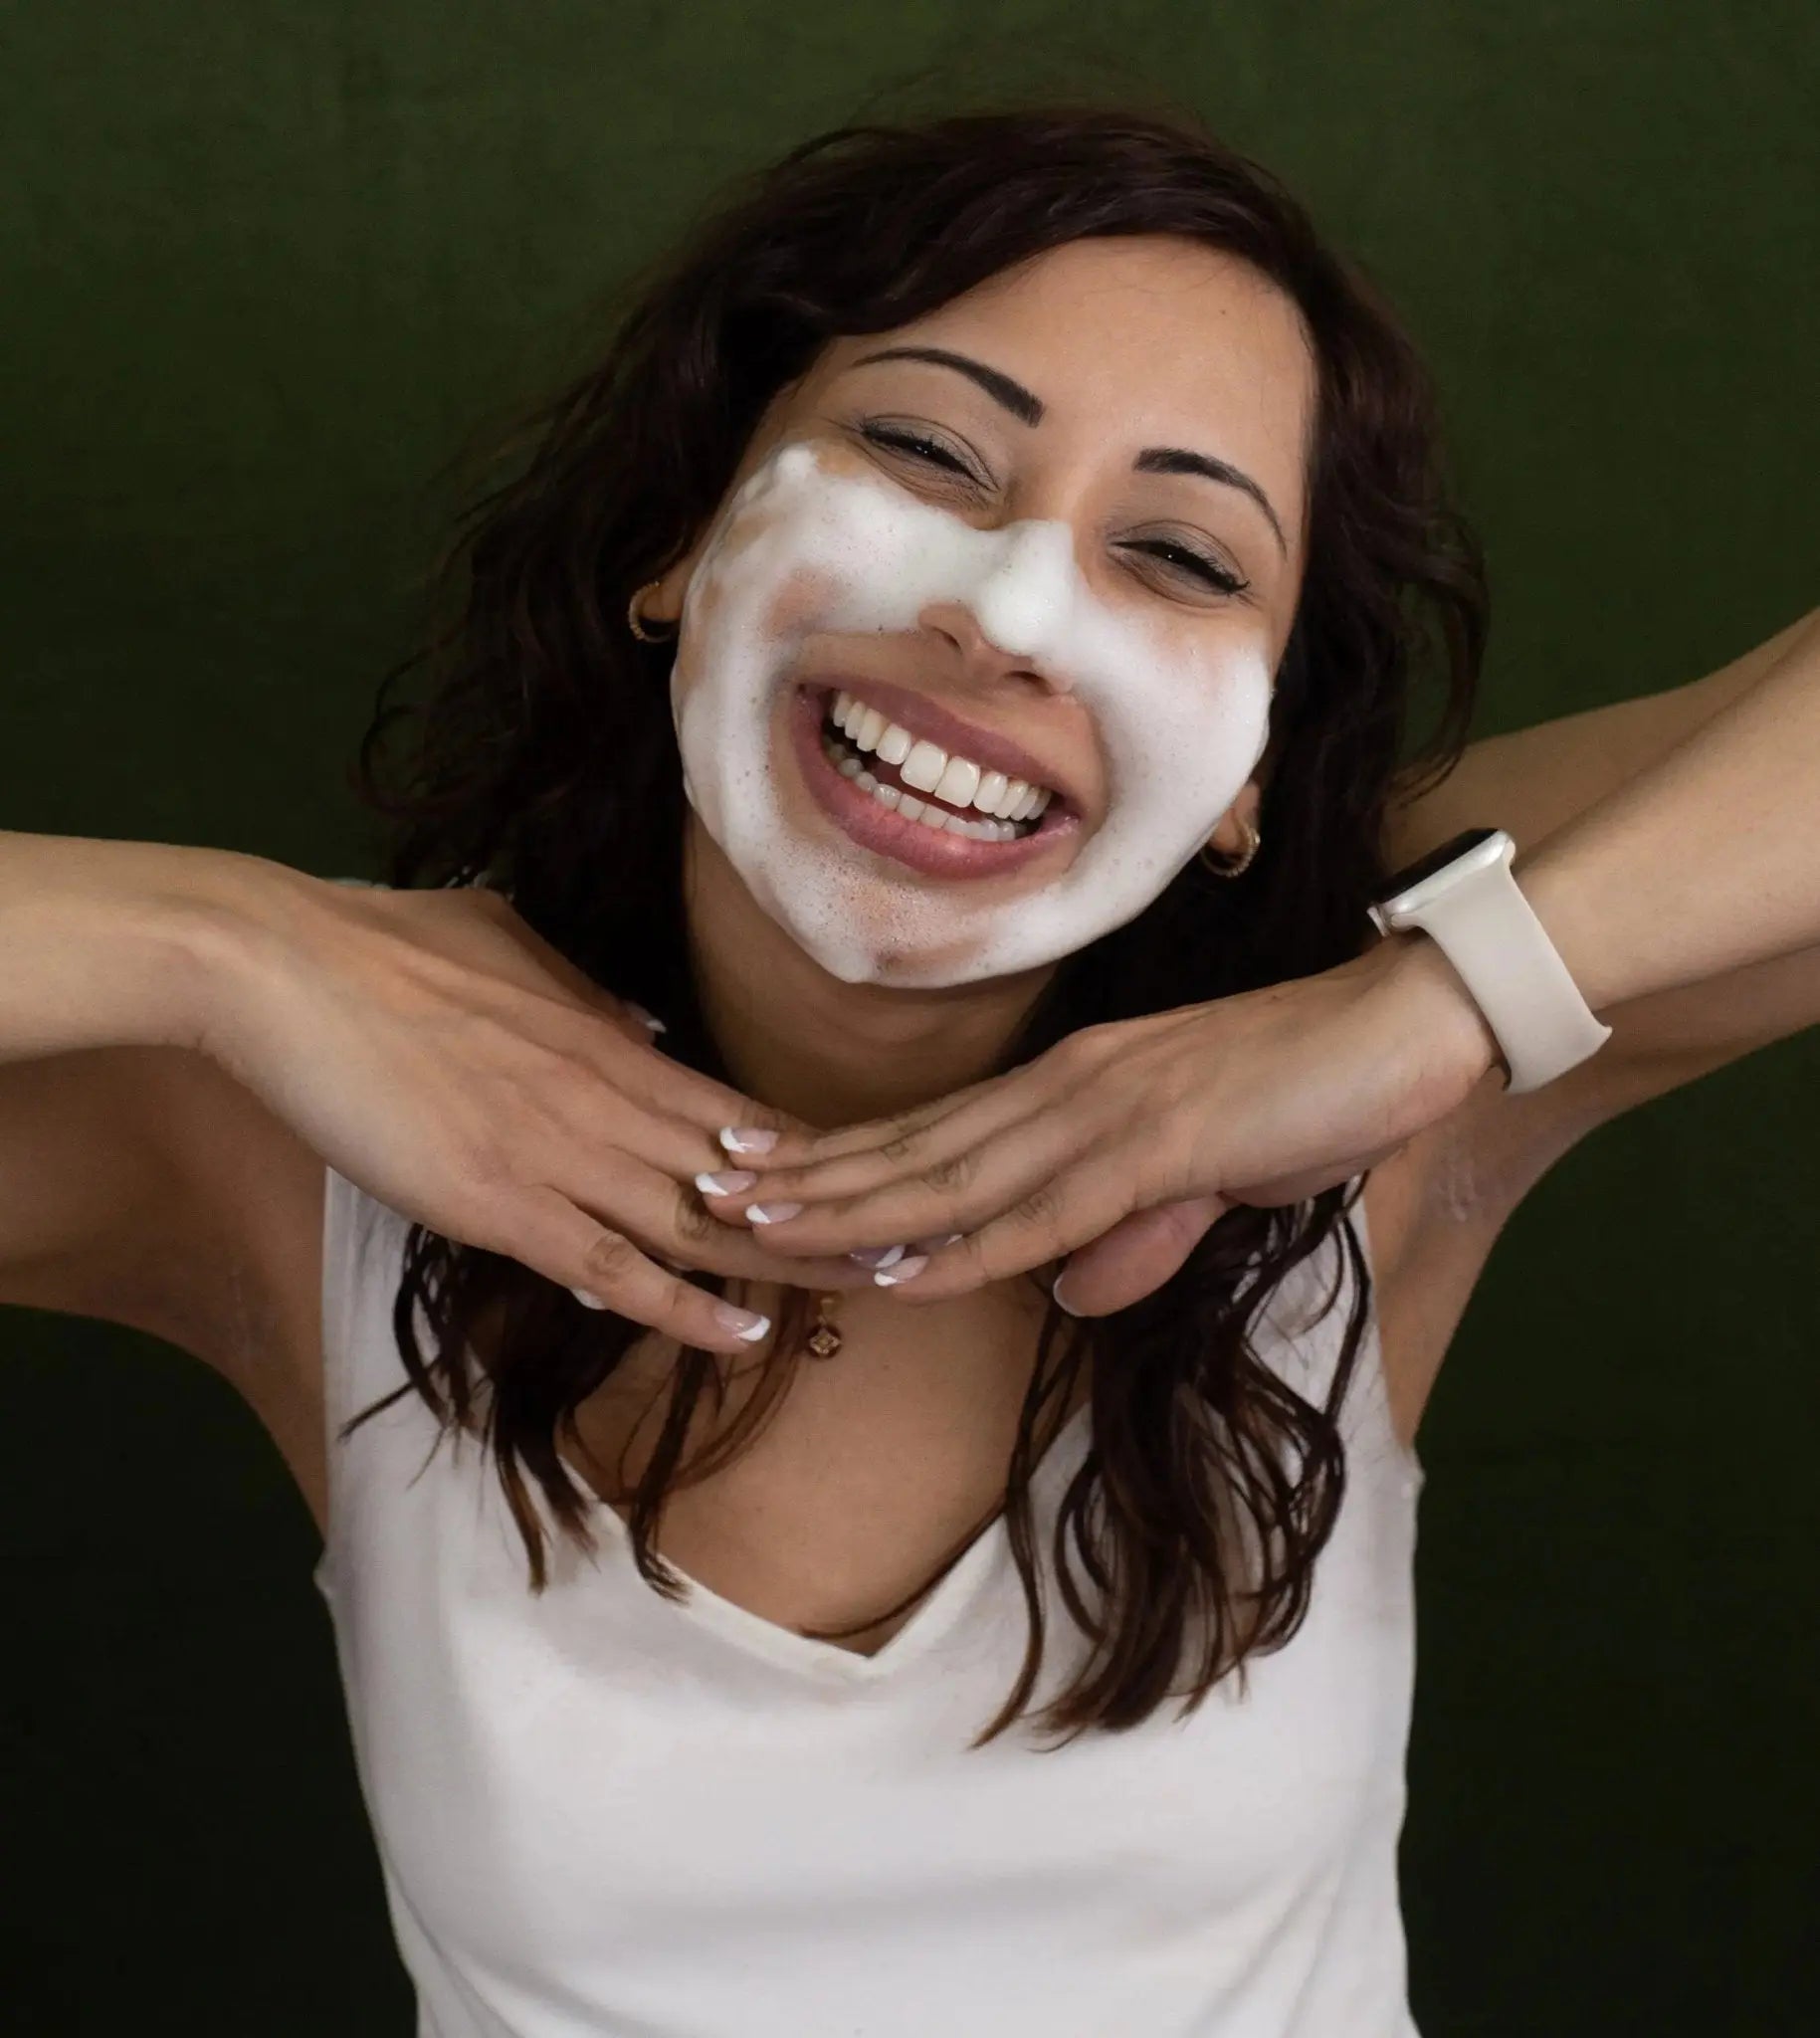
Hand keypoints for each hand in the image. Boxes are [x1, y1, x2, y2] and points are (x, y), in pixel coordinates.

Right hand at [195, 869, 873, 1349]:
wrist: (285, 966)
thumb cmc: (385, 943)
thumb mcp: (509, 943)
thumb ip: (585, 994)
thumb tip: (643, 1026)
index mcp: (609, 1041)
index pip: (738, 1109)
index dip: (810, 1154)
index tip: (870, 1183)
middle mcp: (605, 1099)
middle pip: (745, 1172)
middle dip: (832, 1213)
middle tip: (910, 1242)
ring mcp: (558, 1153)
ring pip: (699, 1224)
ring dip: (788, 1262)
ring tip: (865, 1291)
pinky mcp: (499, 1203)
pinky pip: (610, 1267)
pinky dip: (682, 1305)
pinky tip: (743, 1332)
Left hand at [705, 937, 1500, 1312]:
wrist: (1408, 1024)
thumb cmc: (1312, 1090)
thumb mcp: (1213, 1177)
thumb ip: (1139, 1229)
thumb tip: (1073, 1294)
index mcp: (1072, 1085)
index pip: (932, 1133)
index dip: (841, 1161)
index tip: (760, 1178)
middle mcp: (1067, 1086)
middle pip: (912, 1147)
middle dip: (807, 1179)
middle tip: (706, 1194)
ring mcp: (1107, 1109)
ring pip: (952, 1175)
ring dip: (851, 1207)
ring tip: (761, 1225)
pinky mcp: (1162, 1139)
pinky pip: (1044, 1208)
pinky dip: (964, 1244)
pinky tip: (899, 1267)